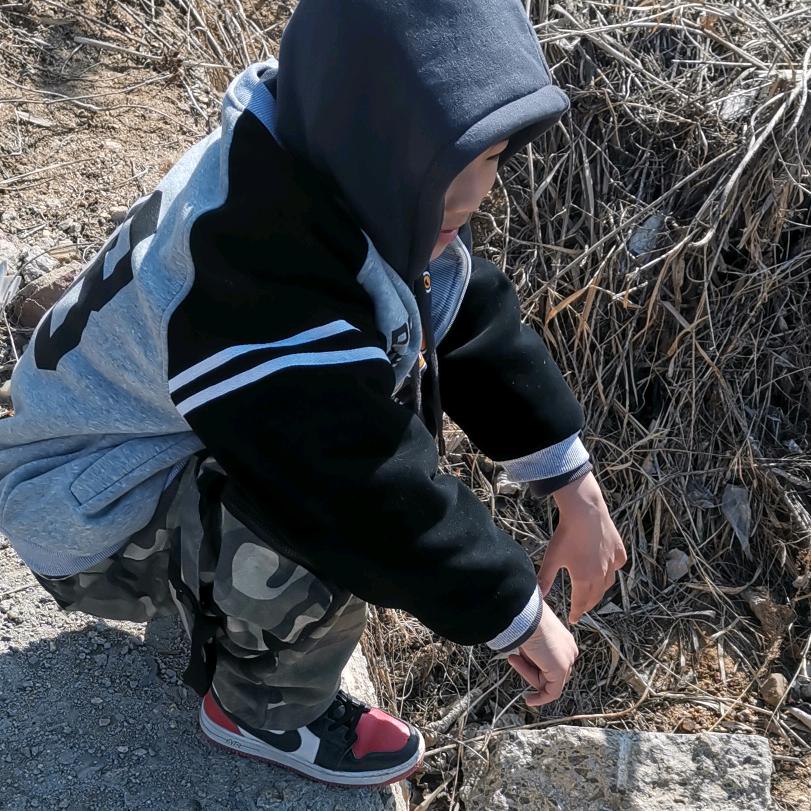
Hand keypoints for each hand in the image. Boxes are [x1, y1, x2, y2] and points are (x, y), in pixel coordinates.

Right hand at [508, 600, 577, 705]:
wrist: (526, 616)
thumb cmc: (526, 619)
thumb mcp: (530, 632)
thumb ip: (533, 646)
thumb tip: (525, 651)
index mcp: (564, 640)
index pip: (550, 660)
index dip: (532, 663)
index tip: (517, 660)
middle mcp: (569, 650)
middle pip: (550, 671)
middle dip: (529, 668)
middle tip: (513, 658)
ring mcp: (566, 661)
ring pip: (547, 681)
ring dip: (527, 674)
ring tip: (514, 658)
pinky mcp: (560, 670)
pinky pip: (552, 692)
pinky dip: (541, 698)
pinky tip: (529, 700)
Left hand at [538, 472, 626, 622]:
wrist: (585, 512)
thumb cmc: (566, 534)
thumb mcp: (552, 558)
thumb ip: (545, 578)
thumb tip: (538, 595)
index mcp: (584, 579)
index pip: (581, 603)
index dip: (576, 612)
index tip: (573, 618)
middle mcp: (601, 574)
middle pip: (596, 596)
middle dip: (588, 605)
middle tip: (582, 608)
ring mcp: (611, 562)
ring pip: (609, 583)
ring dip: (601, 591)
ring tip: (594, 592)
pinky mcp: (618, 549)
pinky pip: (618, 565)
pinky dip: (613, 570)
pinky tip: (609, 568)